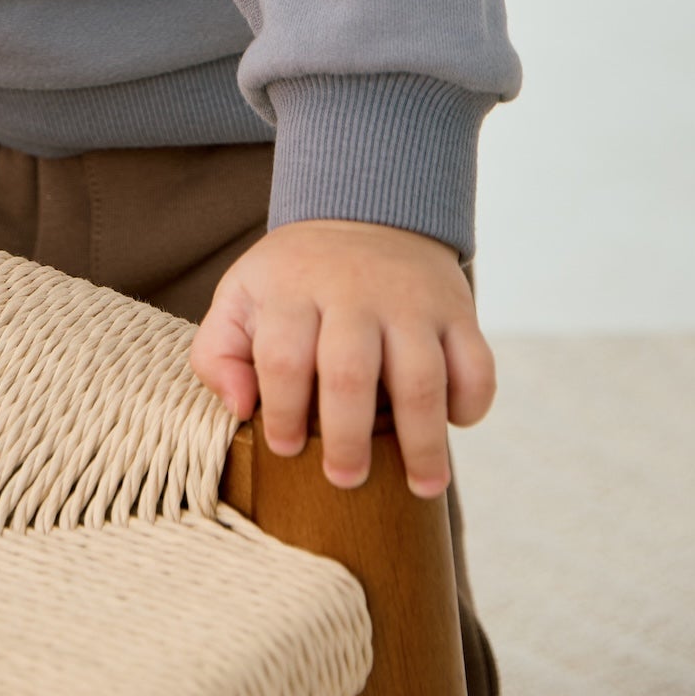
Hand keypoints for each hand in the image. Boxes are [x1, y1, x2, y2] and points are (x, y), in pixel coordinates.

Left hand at [192, 217, 494, 498]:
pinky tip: (454, 424)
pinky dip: (470, 403)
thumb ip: (219, 352)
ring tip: (421, 486)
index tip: (285, 448)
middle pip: (350, 373)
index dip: (282, 412)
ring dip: (422, 440)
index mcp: (293, 288)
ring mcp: (411, 299)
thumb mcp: (242, 297)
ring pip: (421, 376)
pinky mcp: (457, 309)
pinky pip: (475, 363)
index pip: (284, 358)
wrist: (365, 209)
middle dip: (347, 438)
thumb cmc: (295, 278)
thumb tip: (238, 407)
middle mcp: (354, 291)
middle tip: (345, 479)